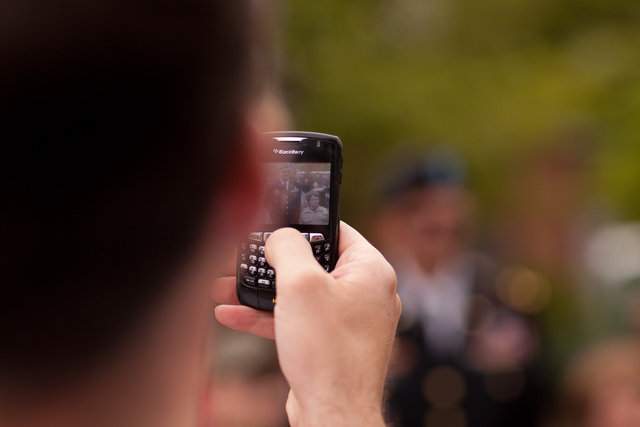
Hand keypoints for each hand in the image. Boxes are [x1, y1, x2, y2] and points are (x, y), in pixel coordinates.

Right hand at [212, 222, 400, 426]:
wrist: (332, 416)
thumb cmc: (328, 353)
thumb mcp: (301, 285)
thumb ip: (288, 248)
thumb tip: (280, 235)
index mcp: (371, 271)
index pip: (336, 230)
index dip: (302, 224)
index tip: (274, 224)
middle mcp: (364, 293)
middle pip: (311, 262)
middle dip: (270, 262)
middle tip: (239, 257)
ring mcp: (347, 320)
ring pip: (299, 293)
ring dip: (260, 290)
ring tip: (224, 285)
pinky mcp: (330, 342)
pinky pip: (296, 319)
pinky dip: (267, 315)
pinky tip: (232, 313)